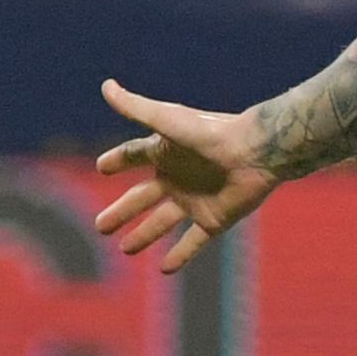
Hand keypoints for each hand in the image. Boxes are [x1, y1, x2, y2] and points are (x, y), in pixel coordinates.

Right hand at [91, 79, 280, 272]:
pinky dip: (180, 255)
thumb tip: (106, 86)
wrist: (257, 152)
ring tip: (125, 249)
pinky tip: (164, 269)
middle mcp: (179, 178)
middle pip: (142, 198)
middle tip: (99, 226)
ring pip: (162, 223)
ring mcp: (195, 200)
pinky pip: (193, 242)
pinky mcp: (213, 220)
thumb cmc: (211, 133)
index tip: (102, 167)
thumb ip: (136, 107)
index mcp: (166, 153)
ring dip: (144, 236)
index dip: (118, 160)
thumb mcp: (168, 120)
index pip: (134, 156)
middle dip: (121, 211)